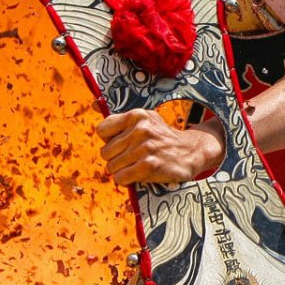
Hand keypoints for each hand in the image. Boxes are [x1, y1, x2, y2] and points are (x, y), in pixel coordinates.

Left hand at [96, 110, 223, 185]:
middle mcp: (140, 129)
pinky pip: (120, 178)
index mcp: (137, 115)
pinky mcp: (148, 166)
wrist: (191, 151)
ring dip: (121, 170)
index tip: (123, 143)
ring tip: (137, 166)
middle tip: (132, 158)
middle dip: (116, 158)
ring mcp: (144, 148)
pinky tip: (138, 174)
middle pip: (105, 152)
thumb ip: (120, 118)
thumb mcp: (145, 119)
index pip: (102, 130)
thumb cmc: (161, 137)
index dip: (110, 141)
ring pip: (111, 167)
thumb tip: (93, 104)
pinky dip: (126, 180)